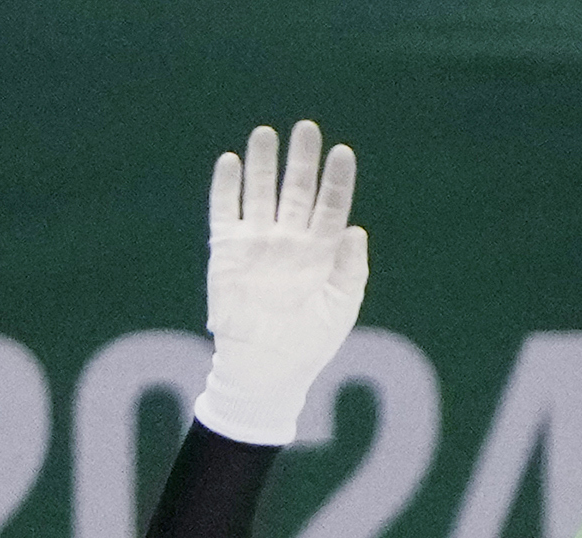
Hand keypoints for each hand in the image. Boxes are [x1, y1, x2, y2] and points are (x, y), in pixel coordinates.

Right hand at [193, 121, 367, 447]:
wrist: (268, 366)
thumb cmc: (310, 342)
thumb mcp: (341, 307)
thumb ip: (352, 269)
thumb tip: (356, 229)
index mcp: (321, 252)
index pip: (331, 206)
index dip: (337, 180)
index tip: (342, 152)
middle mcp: (290, 240)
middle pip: (297, 190)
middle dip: (302, 160)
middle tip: (307, 128)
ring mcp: (258, 242)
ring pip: (261, 192)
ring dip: (263, 163)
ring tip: (266, 133)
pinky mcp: (228, 250)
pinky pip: (225, 211)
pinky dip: (227, 187)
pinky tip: (231, 162)